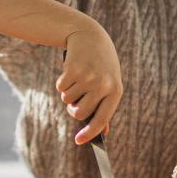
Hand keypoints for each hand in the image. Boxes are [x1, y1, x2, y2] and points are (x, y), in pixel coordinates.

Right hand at [57, 22, 121, 144]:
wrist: (89, 36)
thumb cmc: (101, 65)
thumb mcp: (109, 83)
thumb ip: (105, 107)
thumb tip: (102, 132)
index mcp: (115, 91)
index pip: (102, 119)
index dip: (90, 133)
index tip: (78, 141)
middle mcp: (102, 85)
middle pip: (79, 113)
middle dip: (73, 110)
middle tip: (74, 101)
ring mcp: (87, 77)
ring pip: (68, 100)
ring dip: (68, 94)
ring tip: (77, 79)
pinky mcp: (72, 70)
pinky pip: (61, 88)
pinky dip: (62, 83)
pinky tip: (70, 72)